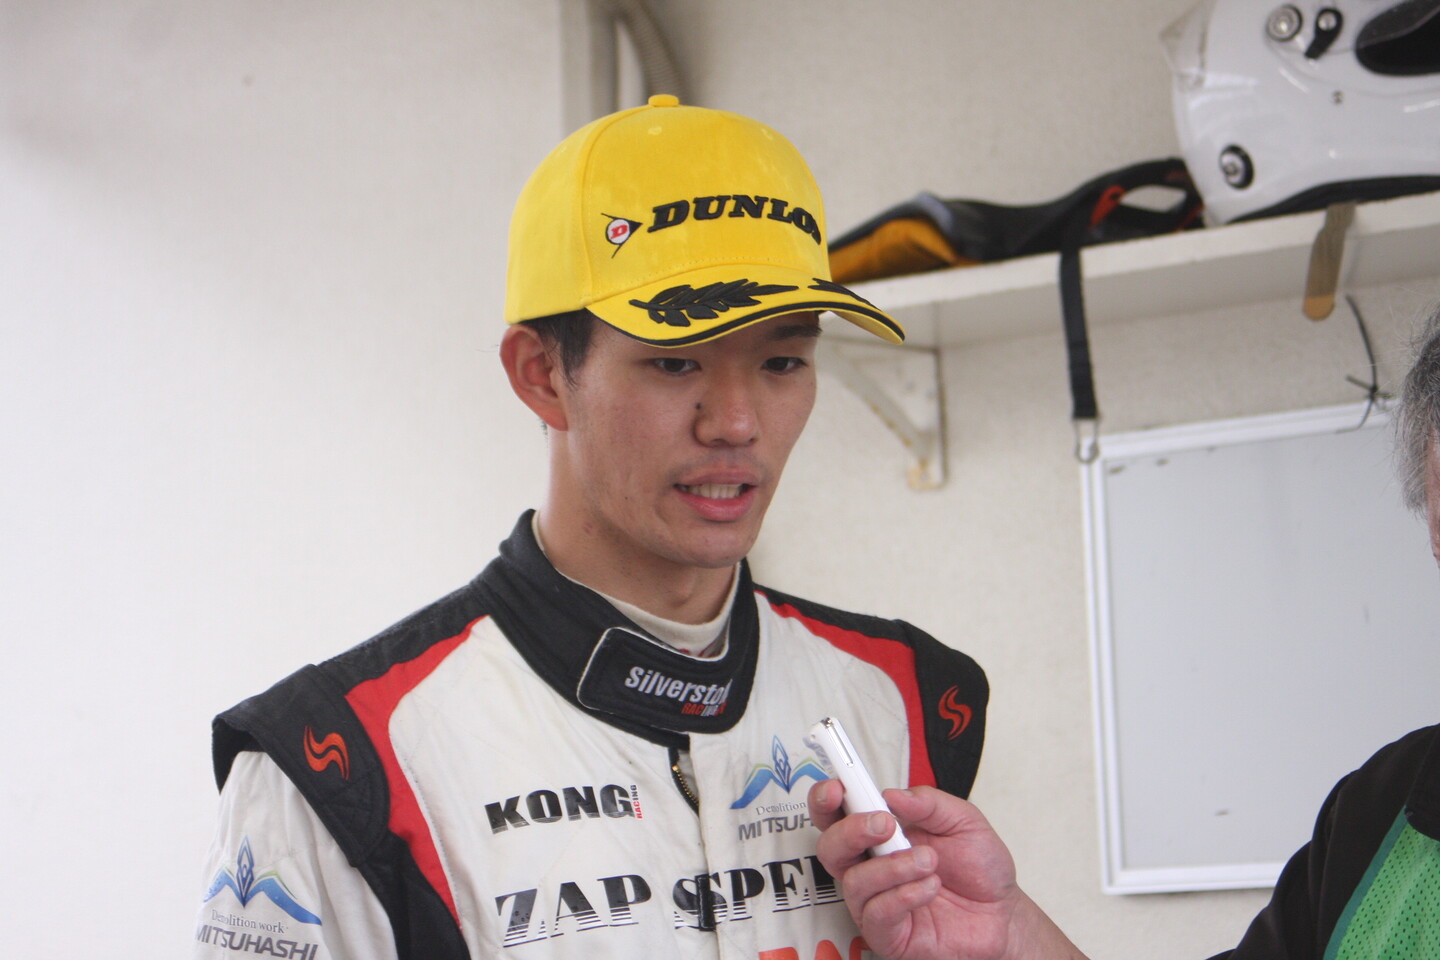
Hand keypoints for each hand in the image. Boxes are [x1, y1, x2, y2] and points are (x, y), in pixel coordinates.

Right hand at [808, 782, 1085, 959]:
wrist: (1003, 913)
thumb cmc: (978, 869)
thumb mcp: (963, 821)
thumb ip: (929, 803)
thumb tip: (894, 794)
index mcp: (880, 834)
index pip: (838, 814)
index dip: (826, 799)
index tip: (837, 787)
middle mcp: (871, 866)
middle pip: (831, 848)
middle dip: (850, 831)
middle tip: (883, 823)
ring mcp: (876, 901)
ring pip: (854, 881)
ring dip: (892, 866)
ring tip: (928, 860)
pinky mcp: (888, 933)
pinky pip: (877, 913)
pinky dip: (904, 895)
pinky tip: (930, 887)